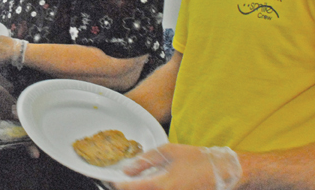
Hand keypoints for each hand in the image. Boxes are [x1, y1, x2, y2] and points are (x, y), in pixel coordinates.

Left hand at [114, 144, 240, 189]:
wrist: (224, 173)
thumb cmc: (197, 160)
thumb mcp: (168, 152)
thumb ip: (144, 161)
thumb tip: (127, 169)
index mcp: (162, 185)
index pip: (132, 188)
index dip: (119, 185)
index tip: (114, 181)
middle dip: (131, 188)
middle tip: (129, 182)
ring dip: (143, 189)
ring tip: (143, 182)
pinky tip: (155, 185)